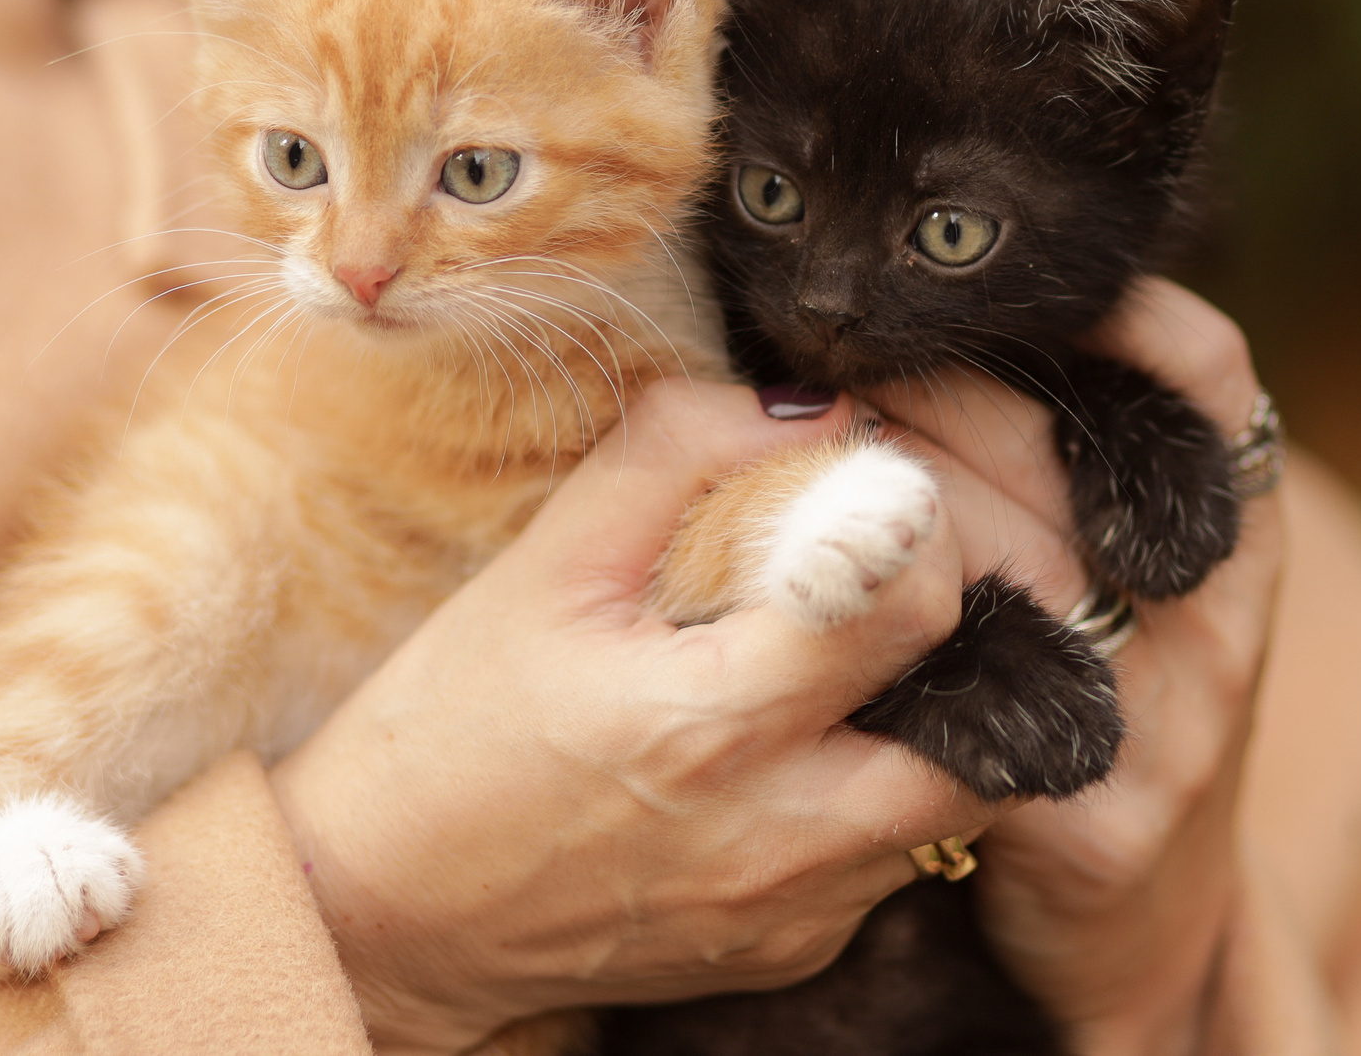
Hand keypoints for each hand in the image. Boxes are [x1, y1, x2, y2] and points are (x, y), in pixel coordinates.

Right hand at [265, 380, 997, 1055]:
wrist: (376, 916)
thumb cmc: (445, 730)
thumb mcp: (541, 569)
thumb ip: (675, 456)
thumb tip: (809, 407)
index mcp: (712, 722)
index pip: (914, 604)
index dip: (917, 528)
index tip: (867, 500)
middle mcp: (778, 836)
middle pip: (984, 723)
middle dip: (959, 636)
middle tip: (887, 585)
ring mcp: (794, 912)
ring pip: (955, 799)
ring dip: (925, 718)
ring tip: (837, 665)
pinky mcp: (791, 954)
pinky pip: (888, 861)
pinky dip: (870, 793)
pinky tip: (792, 751)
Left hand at [870, 279, 1277, 1055]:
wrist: (1146, 916)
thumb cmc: (1104, 689)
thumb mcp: (1131, 568)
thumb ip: (1068, 451)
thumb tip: (928, 305)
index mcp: (1234, 528)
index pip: (1209, 376)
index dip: (1117, 307)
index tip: (1001, 275)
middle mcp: (1219, 613)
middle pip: (1074, 455)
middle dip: (938, 392)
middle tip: (833, 361)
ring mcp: (1174, 721)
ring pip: (1021, 573)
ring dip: (896, 511)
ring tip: (802, 471)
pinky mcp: (1103, 820)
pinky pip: (976, 710)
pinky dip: (890, 654)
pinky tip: (823, 619)